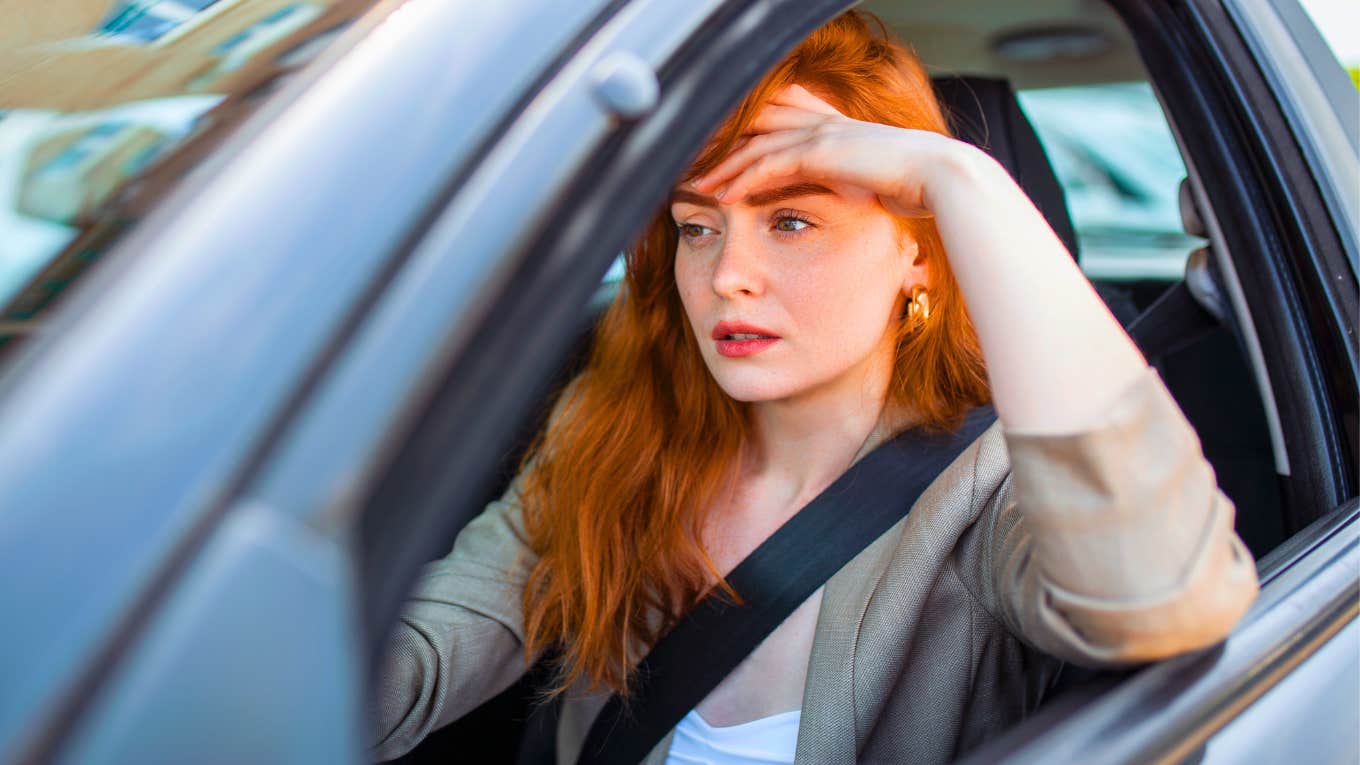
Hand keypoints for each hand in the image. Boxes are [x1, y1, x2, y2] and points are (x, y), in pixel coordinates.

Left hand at [691, 84, 982, 218]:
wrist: (941, 180)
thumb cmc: (916, 187)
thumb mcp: (874, 182)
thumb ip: (850, 185)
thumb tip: (847, 202)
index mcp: (833, 127)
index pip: (774, 124)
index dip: (741, 140)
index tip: (713, 160)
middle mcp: (822, 123)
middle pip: (754, 127)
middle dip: (720, 146)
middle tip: (687, 165)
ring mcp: (821, 134)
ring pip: (755, 145)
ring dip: (722, 165)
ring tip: (693, 184)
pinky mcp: (822, 152)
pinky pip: (769, 164)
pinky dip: (742, 179)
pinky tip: (720, 194)